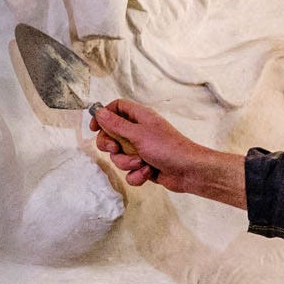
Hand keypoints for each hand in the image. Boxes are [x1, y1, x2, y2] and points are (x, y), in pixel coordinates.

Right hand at [88, 98, 247, 207]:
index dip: (104, 115)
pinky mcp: (144, 166)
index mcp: (139, 117)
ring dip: (127, 163)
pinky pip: (129, 171)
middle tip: (116, 149)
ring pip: (119, 156)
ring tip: (141, 163)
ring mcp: (141, 150)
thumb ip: (116, 124)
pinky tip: (147, 173)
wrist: (188, 171)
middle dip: (111, 146)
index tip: (94, 127)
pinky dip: (136, 174)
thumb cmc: (167, 147)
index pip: (116, 108)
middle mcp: (139, 132)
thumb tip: (99, 112)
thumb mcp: (138, 134)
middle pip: (112, 135)